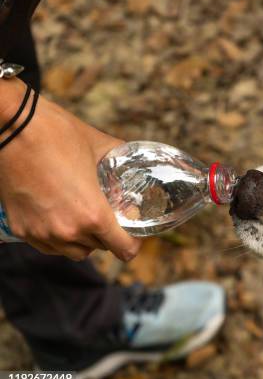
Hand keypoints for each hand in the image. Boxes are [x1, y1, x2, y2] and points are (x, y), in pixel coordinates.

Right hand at [0, 78, 140, 260]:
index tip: (134, 232)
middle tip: (109, 216)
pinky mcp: (20, 229)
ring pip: (73, 251)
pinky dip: (57, 237)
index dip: (133, 242)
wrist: (10, 126)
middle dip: (108, 235)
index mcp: (93, 214)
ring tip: (84, 216)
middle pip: (99, 248)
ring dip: (83, 239)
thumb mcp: (100, 145)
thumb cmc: (57, 133)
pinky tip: (61, 216)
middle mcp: (67, 231)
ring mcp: (41, 232)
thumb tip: (134, 163)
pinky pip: (47, 246)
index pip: (124, 250)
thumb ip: (120, 158)